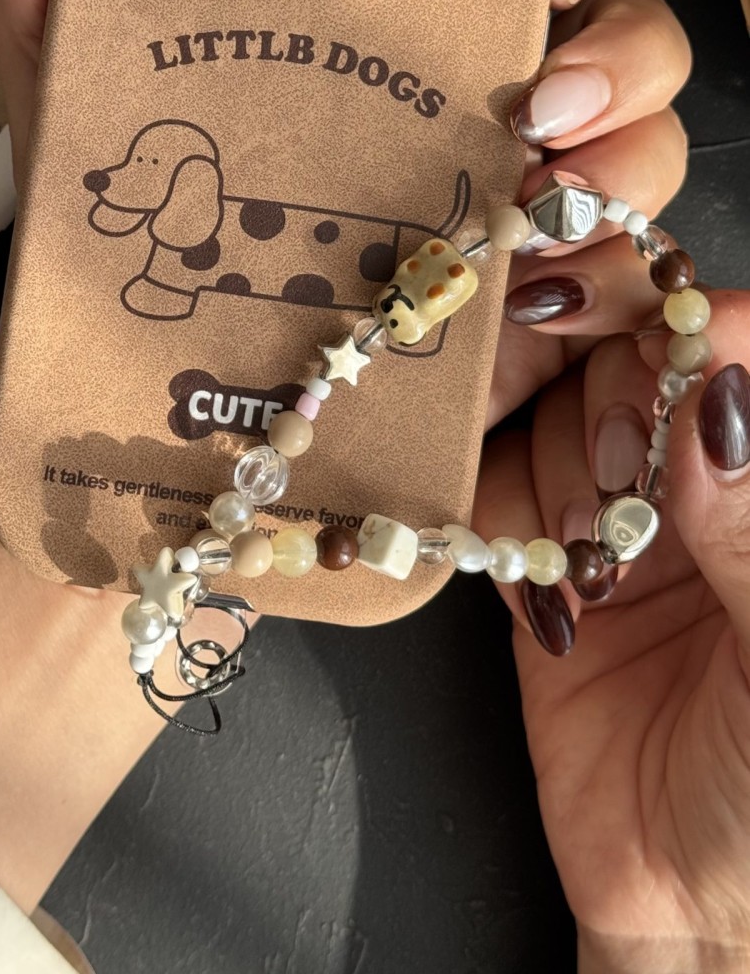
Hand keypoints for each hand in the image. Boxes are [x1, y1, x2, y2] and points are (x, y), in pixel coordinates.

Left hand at [0, 0, 691, 431]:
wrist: (160, 402)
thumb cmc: (136, 236)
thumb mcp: (81, 102)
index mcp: (389, 29)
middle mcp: (474, 101)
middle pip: (611, 26)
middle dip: (616, 43)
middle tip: (543, 91)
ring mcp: (514, 203)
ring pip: (642, 140)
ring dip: (624, 153)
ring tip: (539, 190)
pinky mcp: (530, 307)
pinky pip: (630, 273)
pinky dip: (609, 274)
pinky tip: (533, 292)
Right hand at [474, 315, 749, 971]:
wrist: (696, 908)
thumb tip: (713, 396)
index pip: (728, 337)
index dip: (666, 310)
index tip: (607, 321)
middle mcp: (695, 476)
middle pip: (619, 348)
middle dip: (593, 387)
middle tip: (606, 475)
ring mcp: (614, 514)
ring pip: (547, 410)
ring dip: (552, 474)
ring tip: (590, 570)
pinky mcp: (540, 565)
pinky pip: (492, 495)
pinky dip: (501, 532)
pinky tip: (552, 609)